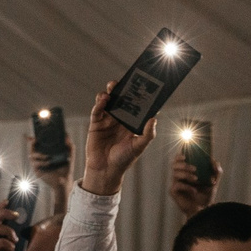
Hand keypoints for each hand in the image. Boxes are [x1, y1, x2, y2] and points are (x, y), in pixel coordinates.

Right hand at [76, 83, 153, 197]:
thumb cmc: (124, 159)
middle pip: (122, 99)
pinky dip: (100, 102)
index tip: (144, 85)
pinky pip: (97, 109)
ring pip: (109, 101)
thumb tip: (154, 118)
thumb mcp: (138, 146)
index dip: (139, 95)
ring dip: (111, 92)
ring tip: (113, 86)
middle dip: (124, 89)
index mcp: (131, 123)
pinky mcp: (96, 123)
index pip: (136, 105)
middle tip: (127, 81)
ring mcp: (107, 119)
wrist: (106, 170)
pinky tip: (104, 99)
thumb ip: (147, 134)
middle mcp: (120, 119)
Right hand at [165, 153, 215, 220]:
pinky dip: (186, 186)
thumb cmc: (206, 196)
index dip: (179, 156)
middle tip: (195, 169)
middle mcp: (179, 177)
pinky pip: (177, 185)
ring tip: (196, 179)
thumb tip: (214, 161)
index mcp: (185, 172)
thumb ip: (216, 171)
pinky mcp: (173, 192)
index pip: (178, 160)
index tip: (185, 156)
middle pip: (174, 165)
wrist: (203, 210)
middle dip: (184, 165)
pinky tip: (194, 191)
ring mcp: (175, 184)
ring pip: (175, 174)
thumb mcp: (213, 182)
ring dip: (186, 175)